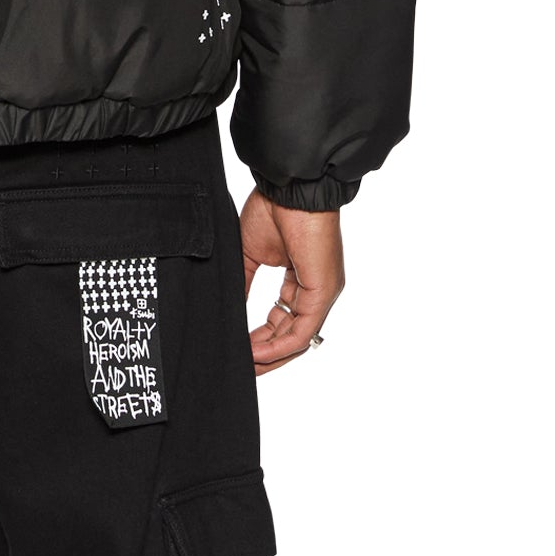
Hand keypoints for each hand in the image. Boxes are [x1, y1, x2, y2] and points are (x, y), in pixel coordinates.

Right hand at [240, 189, 344, 375]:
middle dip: (266, 353)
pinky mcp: (322, 293)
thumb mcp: (251, 253)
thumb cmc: (274, 210)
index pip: (284, 318)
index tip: (241, 347)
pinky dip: (280, 345)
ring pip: (299, 338)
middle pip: (292, 334)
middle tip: (242, 366)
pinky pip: (302, 330)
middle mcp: (316, 290)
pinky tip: (257, 352)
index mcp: (302, 279)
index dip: (263, 336)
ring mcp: (322, 293)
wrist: (289, 189)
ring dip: (271, 355)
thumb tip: (232, 308)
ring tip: (246, 365)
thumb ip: (245, 283)